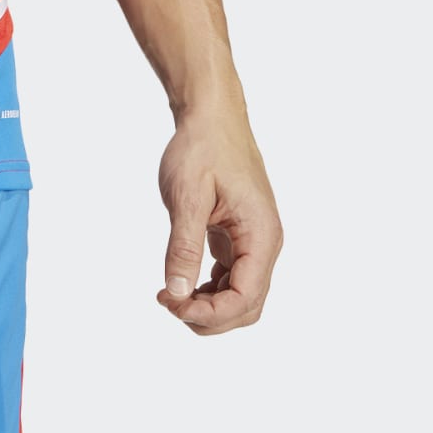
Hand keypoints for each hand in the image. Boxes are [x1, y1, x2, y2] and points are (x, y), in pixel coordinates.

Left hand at [156, 107, 281, 333]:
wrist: (212, 116)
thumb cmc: (202, 148)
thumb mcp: (187, 195)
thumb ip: (183, 246)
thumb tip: (177, 291)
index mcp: (261, 234)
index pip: (246, 298)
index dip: (210, 313)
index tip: (172, 302)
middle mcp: (265, 242)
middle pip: (247, 306)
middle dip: (209, 316)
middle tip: (167, 300)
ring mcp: (255, 240)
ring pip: (241, 296)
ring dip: (209, 305)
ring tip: (171, 294)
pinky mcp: (241, 236)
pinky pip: (232, 277)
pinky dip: (210, 289)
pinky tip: (183, 282)